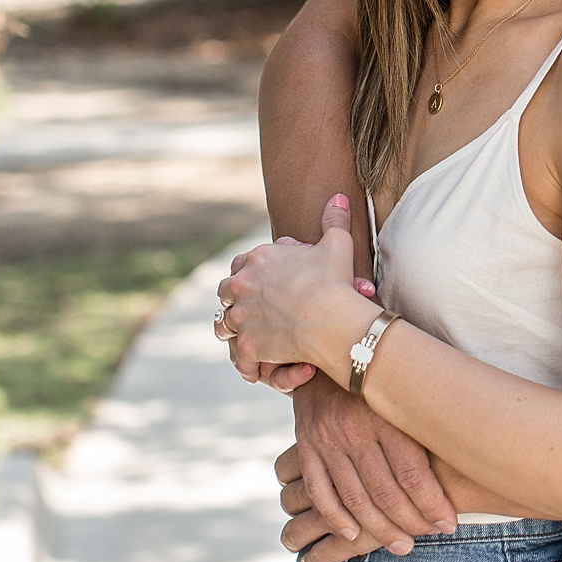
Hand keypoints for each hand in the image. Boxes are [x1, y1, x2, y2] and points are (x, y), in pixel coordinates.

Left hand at [219, 194, 368, 383]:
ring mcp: (241, 316)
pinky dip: (245, 362)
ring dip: (232, 327)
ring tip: (244, 333)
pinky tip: (253, 365)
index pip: (240, 263)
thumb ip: (334, 219)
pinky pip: (239, 355)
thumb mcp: (336, 244)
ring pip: (223, 322)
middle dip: (234, 298)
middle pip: (226, 290)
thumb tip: (338, 196)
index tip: (258, 281)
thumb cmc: (335, 281)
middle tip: (247, 307)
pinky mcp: (247, 344)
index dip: (248, 272)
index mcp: (258, 259)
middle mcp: (242, 285)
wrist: (332, 319)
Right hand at [277, 381, 456, 557]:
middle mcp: (355, 427)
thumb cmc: (383, 373)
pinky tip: (353, 534)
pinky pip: (320, 489)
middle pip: (385, 489)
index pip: (412, 471)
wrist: (331, 346)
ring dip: (378, 528)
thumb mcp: (406, 387)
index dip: (432, 502)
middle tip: (427, 536)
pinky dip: (335, 516)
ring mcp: (327, 438)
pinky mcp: (307, 444)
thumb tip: (468, 447)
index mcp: (386, 413)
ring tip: (401, 545)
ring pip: (354, 496)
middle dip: (410, 521)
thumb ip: (425, 418)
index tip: (448, 523)